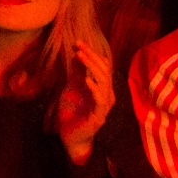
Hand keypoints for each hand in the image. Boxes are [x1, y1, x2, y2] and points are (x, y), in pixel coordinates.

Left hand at [56, 42, 114, 164]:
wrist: (70, 134)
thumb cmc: (73, 110)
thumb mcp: (72, 87)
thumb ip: (77, 72)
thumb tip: (77, 53)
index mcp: (102, 88)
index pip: (102, 67)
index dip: (92, 54)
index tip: (78, 42)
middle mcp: (107, 96)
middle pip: (104, 72)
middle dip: (92, 56)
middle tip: (79, 45)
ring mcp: (104, 107)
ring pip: (104, 83)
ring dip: (92, 67)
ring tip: (81, 56)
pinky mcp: (98, 117)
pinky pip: (100, 101)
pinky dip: (94, 89)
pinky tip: (87, 80)